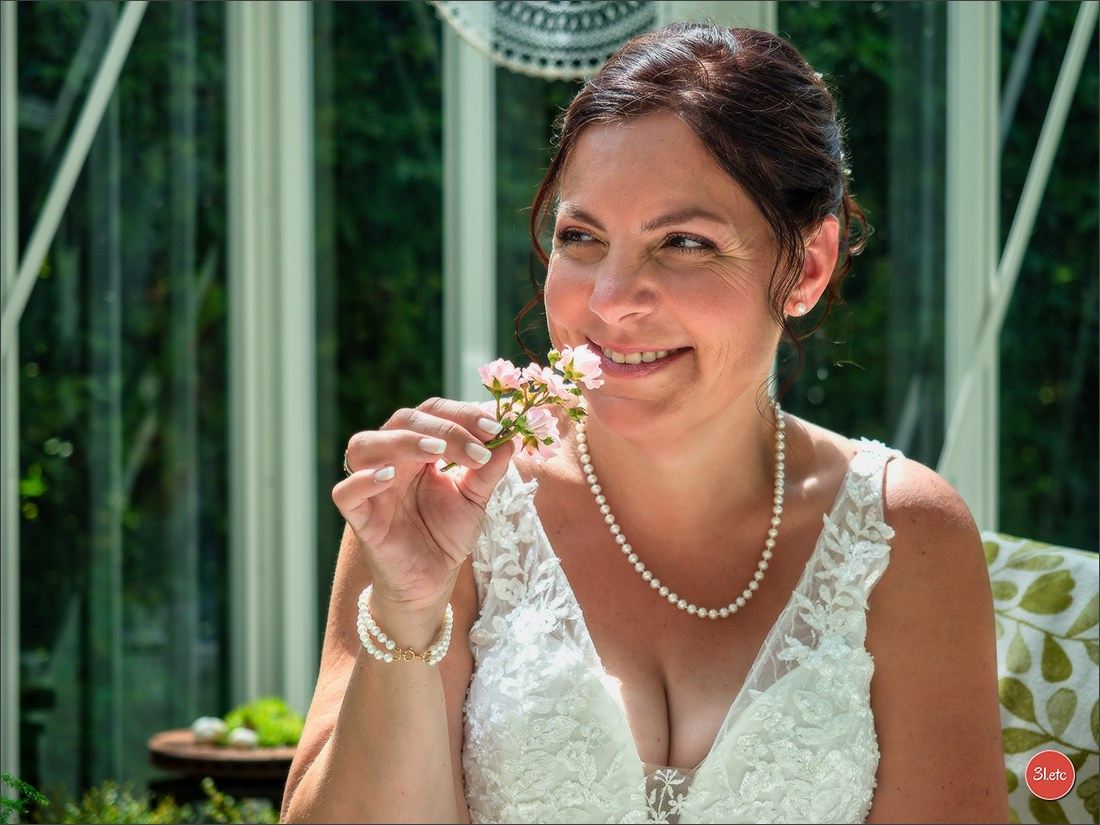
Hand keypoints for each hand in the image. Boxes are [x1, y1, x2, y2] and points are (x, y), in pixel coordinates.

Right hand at [332, 398, 512, 610]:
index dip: (461, 414)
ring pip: (364, 445)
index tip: (495, 429)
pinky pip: (345, 493)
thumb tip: (508, 440)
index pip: (431, 413)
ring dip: (402, 441)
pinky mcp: (360, 518)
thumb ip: (488, 470)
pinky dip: (363, 480)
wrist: (432, 581)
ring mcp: (372, 488)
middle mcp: (391, 460)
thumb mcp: (475, 499)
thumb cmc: (446, 535)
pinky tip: (389, 477)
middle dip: (443, 429)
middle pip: (402, 421)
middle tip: (477, 449)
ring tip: (435, 452)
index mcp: (417, 450)